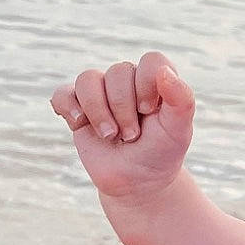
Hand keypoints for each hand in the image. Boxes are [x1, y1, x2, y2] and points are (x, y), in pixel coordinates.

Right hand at [50, 52, 194, 204]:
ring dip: (98, 110)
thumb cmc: (160, 153)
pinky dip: (69, 107)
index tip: (150, 110)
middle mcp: (127, 82)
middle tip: (132, 135)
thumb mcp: (179, 131)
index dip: (148, 83)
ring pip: (88, 79)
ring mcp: (100, 95)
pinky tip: (80, 123)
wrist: (137, 183)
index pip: (151, 61)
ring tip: (110, 136)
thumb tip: (165, 72)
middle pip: (118, 71)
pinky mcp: (78, 110)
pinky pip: (63, 94)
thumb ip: (182, 100)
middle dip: (124, 108)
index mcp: (154, 81)